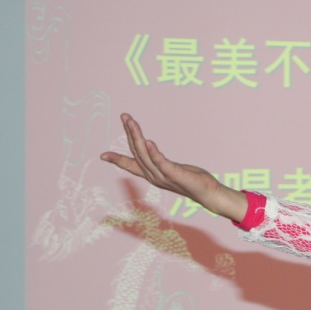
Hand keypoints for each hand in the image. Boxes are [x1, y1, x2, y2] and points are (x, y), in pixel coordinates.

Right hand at [100, 113, 247, 221]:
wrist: (208, 193)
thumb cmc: (192, 179)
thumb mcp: (171, 169)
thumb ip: (159, 161)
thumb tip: (150, 149)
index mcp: (152, 174)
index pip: (131, 165)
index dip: (117, 159)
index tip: (102, 155)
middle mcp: (154, 176)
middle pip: (137, 153)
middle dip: (129, 133)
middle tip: (124, 116)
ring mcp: (164, 176)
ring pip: (145, 155)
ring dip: (137, 137)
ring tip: (131, 122)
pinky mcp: (175, 175)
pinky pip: (162, 163)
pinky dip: (154, 152)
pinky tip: (149, 141)